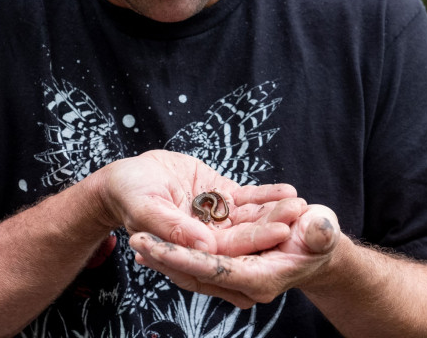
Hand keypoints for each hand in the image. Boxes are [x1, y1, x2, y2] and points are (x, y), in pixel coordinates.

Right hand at [97, 149, 305, 254]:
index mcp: (189, 250)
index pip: (227, 251)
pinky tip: (288, 190)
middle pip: (245, 236)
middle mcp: (206, 239)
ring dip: (274, 211)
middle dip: (272, 225)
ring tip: (298, 202)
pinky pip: (246, 199)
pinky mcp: (219, 199)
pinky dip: (266, 195)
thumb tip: (206, 246)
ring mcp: (215, 219)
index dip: (254, 242)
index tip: (280, 232)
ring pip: (250, 218)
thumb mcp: (146, 208)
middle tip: (299, 216)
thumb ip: (174, 228)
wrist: (127, 175)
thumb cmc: (129, 193)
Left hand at [129, 204, 340, 307]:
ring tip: (137, 238)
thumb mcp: (324, 231)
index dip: (184, 257)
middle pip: (196, 271)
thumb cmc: (322, 236)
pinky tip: (154, 236)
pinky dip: (177, 246)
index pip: (214, 269)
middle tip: (135, 240)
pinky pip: (198, 254)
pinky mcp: (228, 257)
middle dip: (166, 256)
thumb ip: (320, 232)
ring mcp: (233, 270)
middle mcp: (242, 279)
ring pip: (192, 265)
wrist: (318, 245)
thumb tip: (314, 228)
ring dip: (165, 252)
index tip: (154, 247)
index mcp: (261, 277)